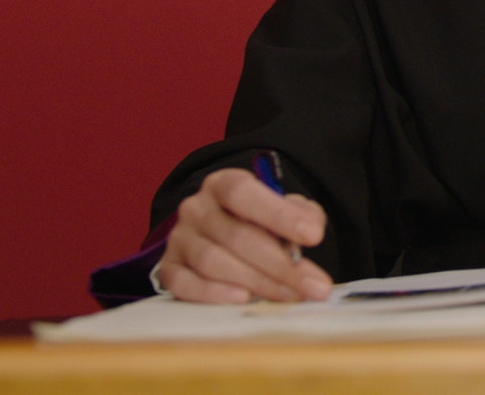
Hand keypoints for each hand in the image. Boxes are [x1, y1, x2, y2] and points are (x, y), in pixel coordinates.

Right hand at [157, 167, 331, 303]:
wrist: (225, 236)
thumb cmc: (261, 223)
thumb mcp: (286, 209)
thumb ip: (302, 215)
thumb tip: (309, 232)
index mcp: (222, 185)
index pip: (243, 193)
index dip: (278, 214)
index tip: (313, 236)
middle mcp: (195, 208)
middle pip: (235, 236)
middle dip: (281, 265)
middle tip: (314, 285)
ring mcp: (179, 239)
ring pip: (213, 262)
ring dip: (258, 282)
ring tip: (291, 295)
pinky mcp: (169, 269)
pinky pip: (184, 284)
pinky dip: (213, 293)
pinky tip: (243, 299)